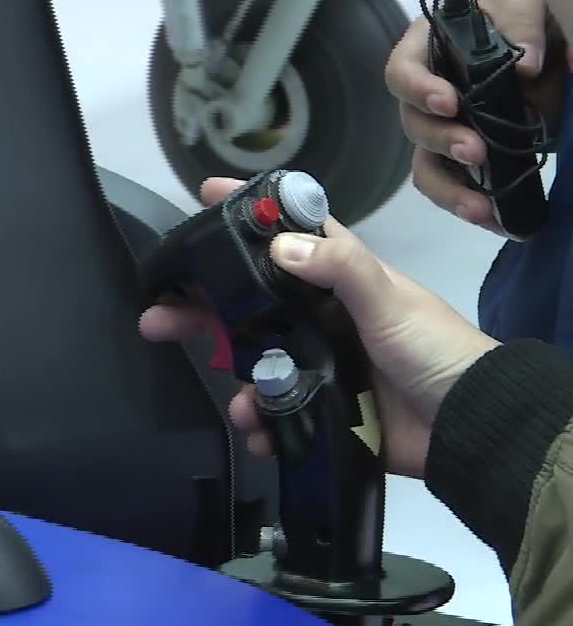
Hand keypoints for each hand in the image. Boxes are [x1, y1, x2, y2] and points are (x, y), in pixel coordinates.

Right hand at [138, 178, 500, 477]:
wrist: (470, 426)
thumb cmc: (435, 349)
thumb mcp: (390, 299)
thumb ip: (340, 268)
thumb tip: (279, 245)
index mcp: (338, 280)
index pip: (287, 233)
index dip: (247, 214)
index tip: (204, 195)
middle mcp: (321, 318)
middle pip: (247, 305)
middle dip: (200, 309)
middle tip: (155, 315)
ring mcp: (318, 365)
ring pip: (253, 364)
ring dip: (236, 383)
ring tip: (237, 403)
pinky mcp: (322, 411)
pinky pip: (276, 414)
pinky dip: (262, 424)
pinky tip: (261, 431)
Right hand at [384, 0, 564, 233]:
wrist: (534, 35)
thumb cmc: (512, 9)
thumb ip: (521, 19)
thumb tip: (525, 65)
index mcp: (424, 51)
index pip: (401, 72)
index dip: (418, 90)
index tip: (449, 103)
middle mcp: (423, 96)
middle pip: (412, 126)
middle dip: (441, 142)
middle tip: (474, 152)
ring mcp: (441, 129)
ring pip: (426, 166)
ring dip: (449, 189)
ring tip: (481, 209)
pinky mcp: (464, 155)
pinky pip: (454, 186)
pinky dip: (471, 204)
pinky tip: (495, 220)